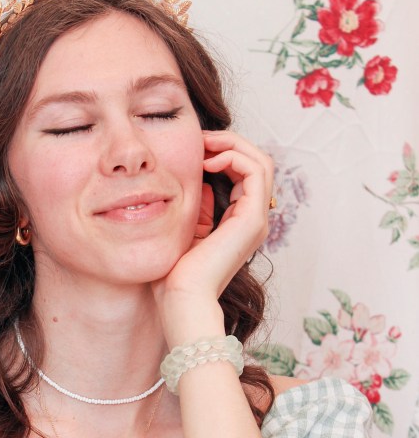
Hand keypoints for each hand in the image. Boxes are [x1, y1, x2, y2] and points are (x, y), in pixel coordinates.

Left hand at [153, 130, 273, 341]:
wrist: (182, 300)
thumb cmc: (175, 275)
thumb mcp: (186, 231)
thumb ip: (199, 209)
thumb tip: (204, 184)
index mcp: (239, 223)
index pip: (245, 174)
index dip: (223, 153)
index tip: (195, 148)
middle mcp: (253, 220)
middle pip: (257, 163)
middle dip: (230, 143)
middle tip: (201, 138)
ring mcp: (256, 219)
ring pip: (261, 161)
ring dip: (233, 144)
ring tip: (205, 145)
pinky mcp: (252, 218)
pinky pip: (255, 170)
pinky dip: (233, 157)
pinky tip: (207, 161)